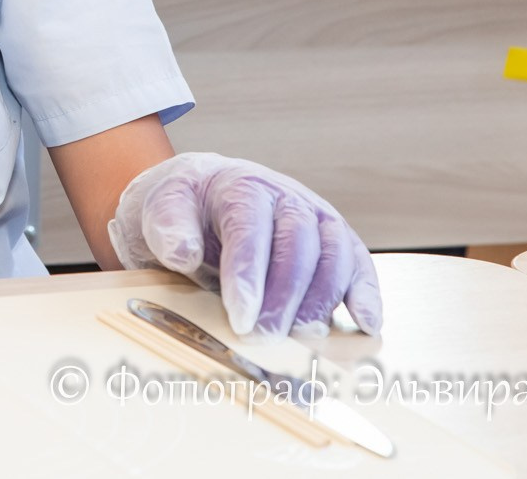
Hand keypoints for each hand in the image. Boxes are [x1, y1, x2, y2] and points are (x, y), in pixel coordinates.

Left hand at [108, 152, 382, 337]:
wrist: (200, 198)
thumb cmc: (182, 210)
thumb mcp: (160, 210)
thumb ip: (167, 228)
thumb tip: (184, 253)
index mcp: (240, 185)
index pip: (249, 226)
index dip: (248, 273)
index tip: (239, 317)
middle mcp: (285, 196)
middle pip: (297, 243)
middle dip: (284, 296)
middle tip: (265, 338)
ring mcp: (315, 216)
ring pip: (332, 254)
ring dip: (321, 301)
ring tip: (303, 339)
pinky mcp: (334, 240)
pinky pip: (356, 262)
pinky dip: (366, 292)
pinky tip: (366, 324)